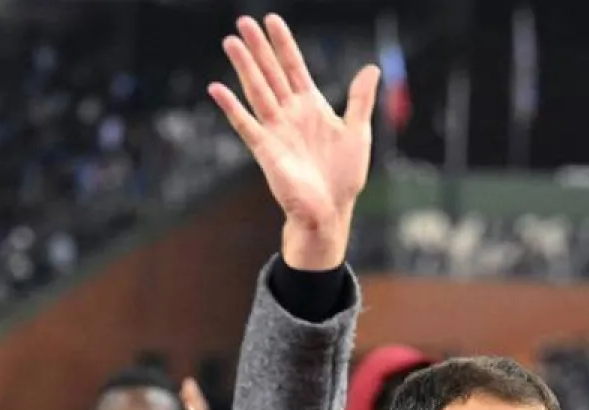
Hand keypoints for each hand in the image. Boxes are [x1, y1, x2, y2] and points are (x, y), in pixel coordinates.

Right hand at [209, 15, 378, 269]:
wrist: (332, 210)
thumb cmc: (344, 176)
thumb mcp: (358, 132)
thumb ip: (360, 99)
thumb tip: (372, 67)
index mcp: (311, 107)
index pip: (294, 67)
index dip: (284, 44)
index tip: (272, 20)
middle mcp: (290, 114)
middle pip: (271, 73)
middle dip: (259, 48)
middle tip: (244, 21)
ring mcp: (276, 130)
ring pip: (258, 91)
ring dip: (245, 67)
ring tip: (231, 42)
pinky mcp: (266, 150)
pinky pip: (245, 124)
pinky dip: (231, 107)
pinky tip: (217, 89)